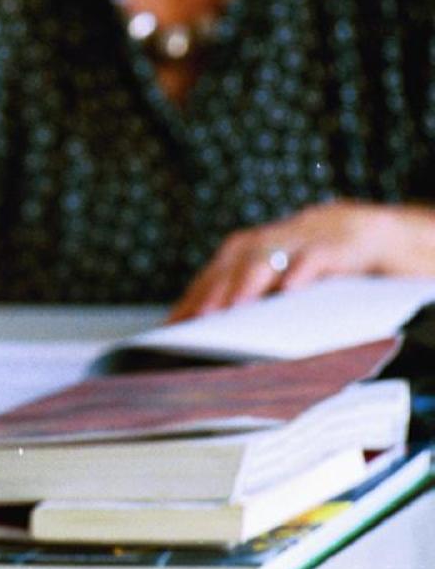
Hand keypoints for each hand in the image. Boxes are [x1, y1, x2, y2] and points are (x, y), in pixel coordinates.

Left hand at [169, 200, 411, 320]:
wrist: (398, 233)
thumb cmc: (338, 267)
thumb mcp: (297, 283)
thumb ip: (265, 302)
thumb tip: (221, 335)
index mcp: (265, 246)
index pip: (218, 272)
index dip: (195, 297)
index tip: (170, 329)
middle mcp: (281, 236)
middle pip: (235, 260)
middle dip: (211, 292)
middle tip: (190, 324)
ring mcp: (312, 235)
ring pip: (271, 253)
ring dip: (245, 281)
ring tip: (227, 311)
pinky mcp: (347, 241)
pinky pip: (320, 254)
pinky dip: (303, 268)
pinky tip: (289, 290)